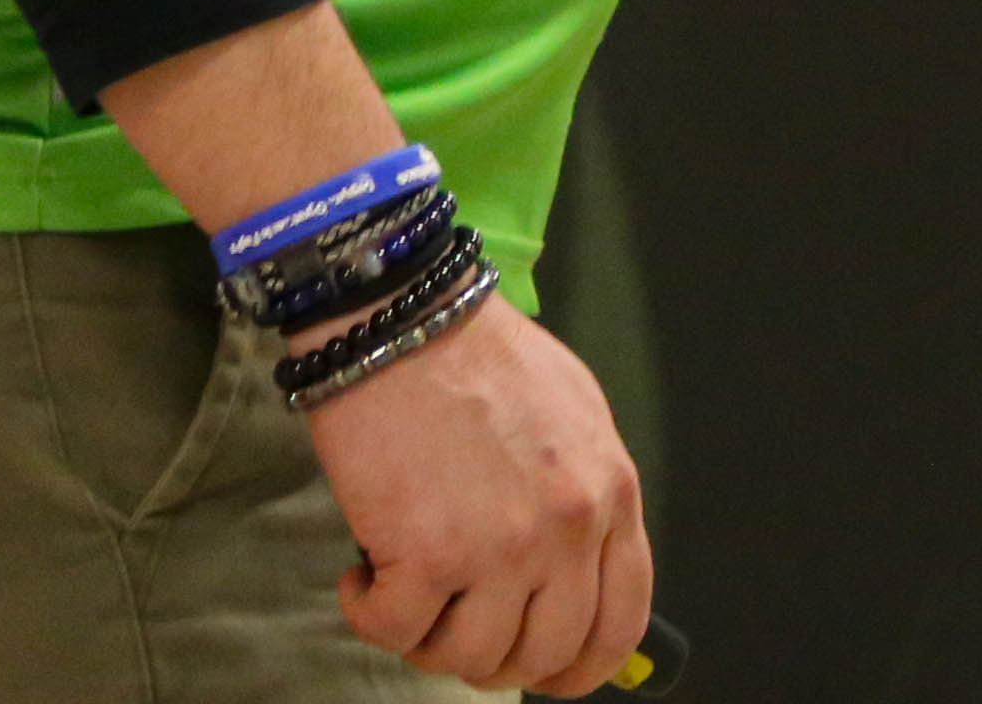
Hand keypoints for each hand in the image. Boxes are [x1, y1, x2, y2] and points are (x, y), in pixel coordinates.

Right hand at [313, 295, 651, 691]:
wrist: (401, 314)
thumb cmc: (477, 355)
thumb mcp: (571, 413)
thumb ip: (584, 495)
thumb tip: (577, 576)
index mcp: (609, 494)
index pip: (620, 620)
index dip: (582, 666)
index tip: (549, 674)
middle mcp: (567, 530)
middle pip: (545, 654)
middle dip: (495, 658)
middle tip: (452, 625)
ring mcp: (500, 548)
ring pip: (470, 658)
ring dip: (428, 639)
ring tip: (405, 590)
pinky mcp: (426, 553)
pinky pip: (396, 633)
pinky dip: (369, 615)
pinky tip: (361, 576)